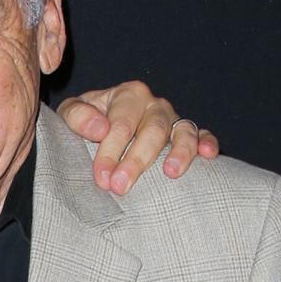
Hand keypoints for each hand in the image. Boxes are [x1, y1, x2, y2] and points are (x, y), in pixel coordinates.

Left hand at [57, 82, 218, 195]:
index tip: (102, 177)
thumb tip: (99, 129)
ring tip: (171, 173)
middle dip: (136, 160)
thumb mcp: (72, 112)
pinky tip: (208, 155)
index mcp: (127, 95)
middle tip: (121, 186)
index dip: (110, 152)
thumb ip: (77, 116)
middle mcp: (154, 104)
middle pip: (151, 131)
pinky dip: (207, 142)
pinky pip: (203, 134)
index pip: (120, 125)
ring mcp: (173, 118)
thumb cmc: (87, 120)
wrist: (101, 123)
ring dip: (179, 152)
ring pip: (182, 131)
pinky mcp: (188, 132)